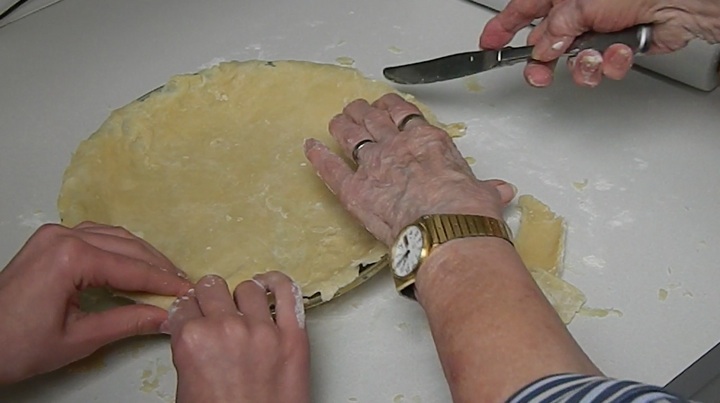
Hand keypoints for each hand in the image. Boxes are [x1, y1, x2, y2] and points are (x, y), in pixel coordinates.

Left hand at [0, 222, 190, 383]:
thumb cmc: (18, 346)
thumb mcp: (79, 339)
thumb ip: (128, 322)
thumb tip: (167, 317)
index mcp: (71, 258)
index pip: (133, 268)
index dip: (164, 282)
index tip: (189, 292)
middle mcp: (64, 236)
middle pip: (127, 248)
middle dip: (158, 268)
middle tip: (182, 287)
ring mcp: (55, 234)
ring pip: (115, 237)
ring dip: (142, 256)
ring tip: (165, 277)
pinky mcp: (50, 240)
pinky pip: (97, 236)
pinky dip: (121, 249)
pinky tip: (134, 264)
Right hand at [169, 272, 309, 402]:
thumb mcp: (186, 385)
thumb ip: (189, 349)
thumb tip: (194, 330)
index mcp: (192, 340)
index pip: (184, 304)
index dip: (189, 311)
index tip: (195, 314)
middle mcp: (226, 328)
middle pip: (213, 287)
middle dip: (211, 299)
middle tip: (216, 312)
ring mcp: (263, 330)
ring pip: (248, 288)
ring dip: (243, 298)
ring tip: (245, 310)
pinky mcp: (293, 336)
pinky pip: (288, 292)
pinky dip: (278, 284)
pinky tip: (270, 287)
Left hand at [304, 93, 515, 245]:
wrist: (446, 231)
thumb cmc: (466, 210)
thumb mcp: (483, 193)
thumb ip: (487, 189)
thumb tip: (501, 192)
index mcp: (426, 141)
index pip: (403, 114)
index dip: (390, 107)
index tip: (385, 106)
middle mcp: (396, 147)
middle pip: (373, 120)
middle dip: (363, 113)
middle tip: (357, 110)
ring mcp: (372, 166)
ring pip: (350, 135)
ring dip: (342, 125)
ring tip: (337, 121)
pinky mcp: (354, 190)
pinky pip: (330, 168)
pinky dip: (318, 157)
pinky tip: (310, 148)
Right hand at [479, 0, 719, 86]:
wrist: (680, 5)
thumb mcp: (580, 5)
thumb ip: (554, 29)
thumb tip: (541, 49)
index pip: (522, 12)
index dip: (502, 30)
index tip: (488, 45)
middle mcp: (578, 14)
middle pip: (545, 44)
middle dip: (542, 64)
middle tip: (539, 74)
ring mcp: (597, 32)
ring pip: (573, 62)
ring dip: (583, 66)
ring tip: (593, 57)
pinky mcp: (616, 50)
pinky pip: (602, 67)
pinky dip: (610, 63)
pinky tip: (620, 51)